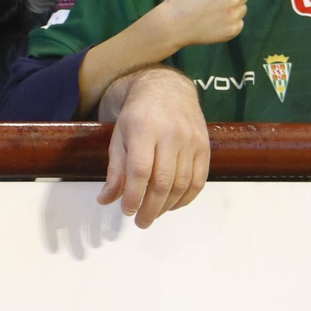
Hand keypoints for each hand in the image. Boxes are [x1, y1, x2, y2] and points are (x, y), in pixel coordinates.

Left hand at [97, 68, 210, 228]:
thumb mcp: (119, 137)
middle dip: (150, 208)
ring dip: (167, 206)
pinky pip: (199, 180)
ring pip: (181, 184)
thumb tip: (106, 200)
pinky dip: (186, 198)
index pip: (140, 171)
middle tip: (140, 222)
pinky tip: (173, 205)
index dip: (133, 196)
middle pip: (163, 181)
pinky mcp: (204, 145)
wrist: (167, 89)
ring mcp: (191, 139)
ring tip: (153, 214)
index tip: (127, 210)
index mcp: (144, 128)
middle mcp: (170, 134)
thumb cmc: (138, 115)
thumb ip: (115, 170)